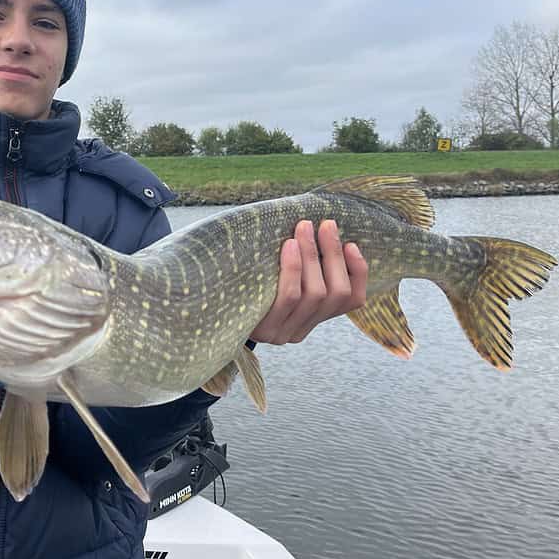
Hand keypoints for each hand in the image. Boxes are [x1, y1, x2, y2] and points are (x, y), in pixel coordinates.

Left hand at [249, 220, 367, 344]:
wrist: (201, 313)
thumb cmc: (241, 282)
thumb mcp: (271, 276)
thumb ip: (298, 263)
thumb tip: (321, 226)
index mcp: (313, 319)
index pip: (352, 300)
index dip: (358, 271)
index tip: (353, 243)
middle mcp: (301, 331)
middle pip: (334, 294)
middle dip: (332, 255)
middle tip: (325, 224)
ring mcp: (283, 334)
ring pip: (314, 294)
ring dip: (313, 256)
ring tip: (303, 228)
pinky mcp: (265, 331)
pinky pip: (288, 297)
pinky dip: (293, 268)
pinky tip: (288, 246)